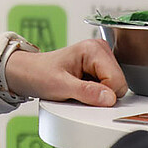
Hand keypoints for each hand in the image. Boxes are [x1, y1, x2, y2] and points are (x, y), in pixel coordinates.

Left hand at [4, 40, 127, 106]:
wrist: (28, 73)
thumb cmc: (40, 74)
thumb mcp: (60, 86)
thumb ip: (86, 92)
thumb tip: (109, 98)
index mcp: (94, 48)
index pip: (116, 81)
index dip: (102, 94)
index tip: (82, 92)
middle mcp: (100, 50)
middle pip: (119, 84)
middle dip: (101, 94)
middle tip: (78, 90)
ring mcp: (101, 58)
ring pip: (116, 87)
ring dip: (98, 93)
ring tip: (78, 87)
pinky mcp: (100, 67)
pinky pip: (109, 87)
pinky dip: (96, 92)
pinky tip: (82, 87)